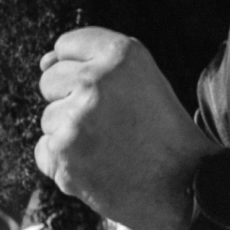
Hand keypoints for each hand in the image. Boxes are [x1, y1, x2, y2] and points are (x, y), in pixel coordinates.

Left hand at [36, 28, 218, 229]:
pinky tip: (97, 166)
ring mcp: (76, 119)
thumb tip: (44, 62)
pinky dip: (64, 163)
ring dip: (70, 135)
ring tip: (109, 147)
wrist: (185, 184)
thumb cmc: (163, 130)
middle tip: (110, 123)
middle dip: (70, 101)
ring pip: (48, 119)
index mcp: (120, 54)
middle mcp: (95, 81)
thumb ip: (94, 61)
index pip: (66, 45)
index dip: (81, 70)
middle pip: (50, 81)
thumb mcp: (142, 78)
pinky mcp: (64, 155)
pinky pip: (44, 151)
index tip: (103, 91)